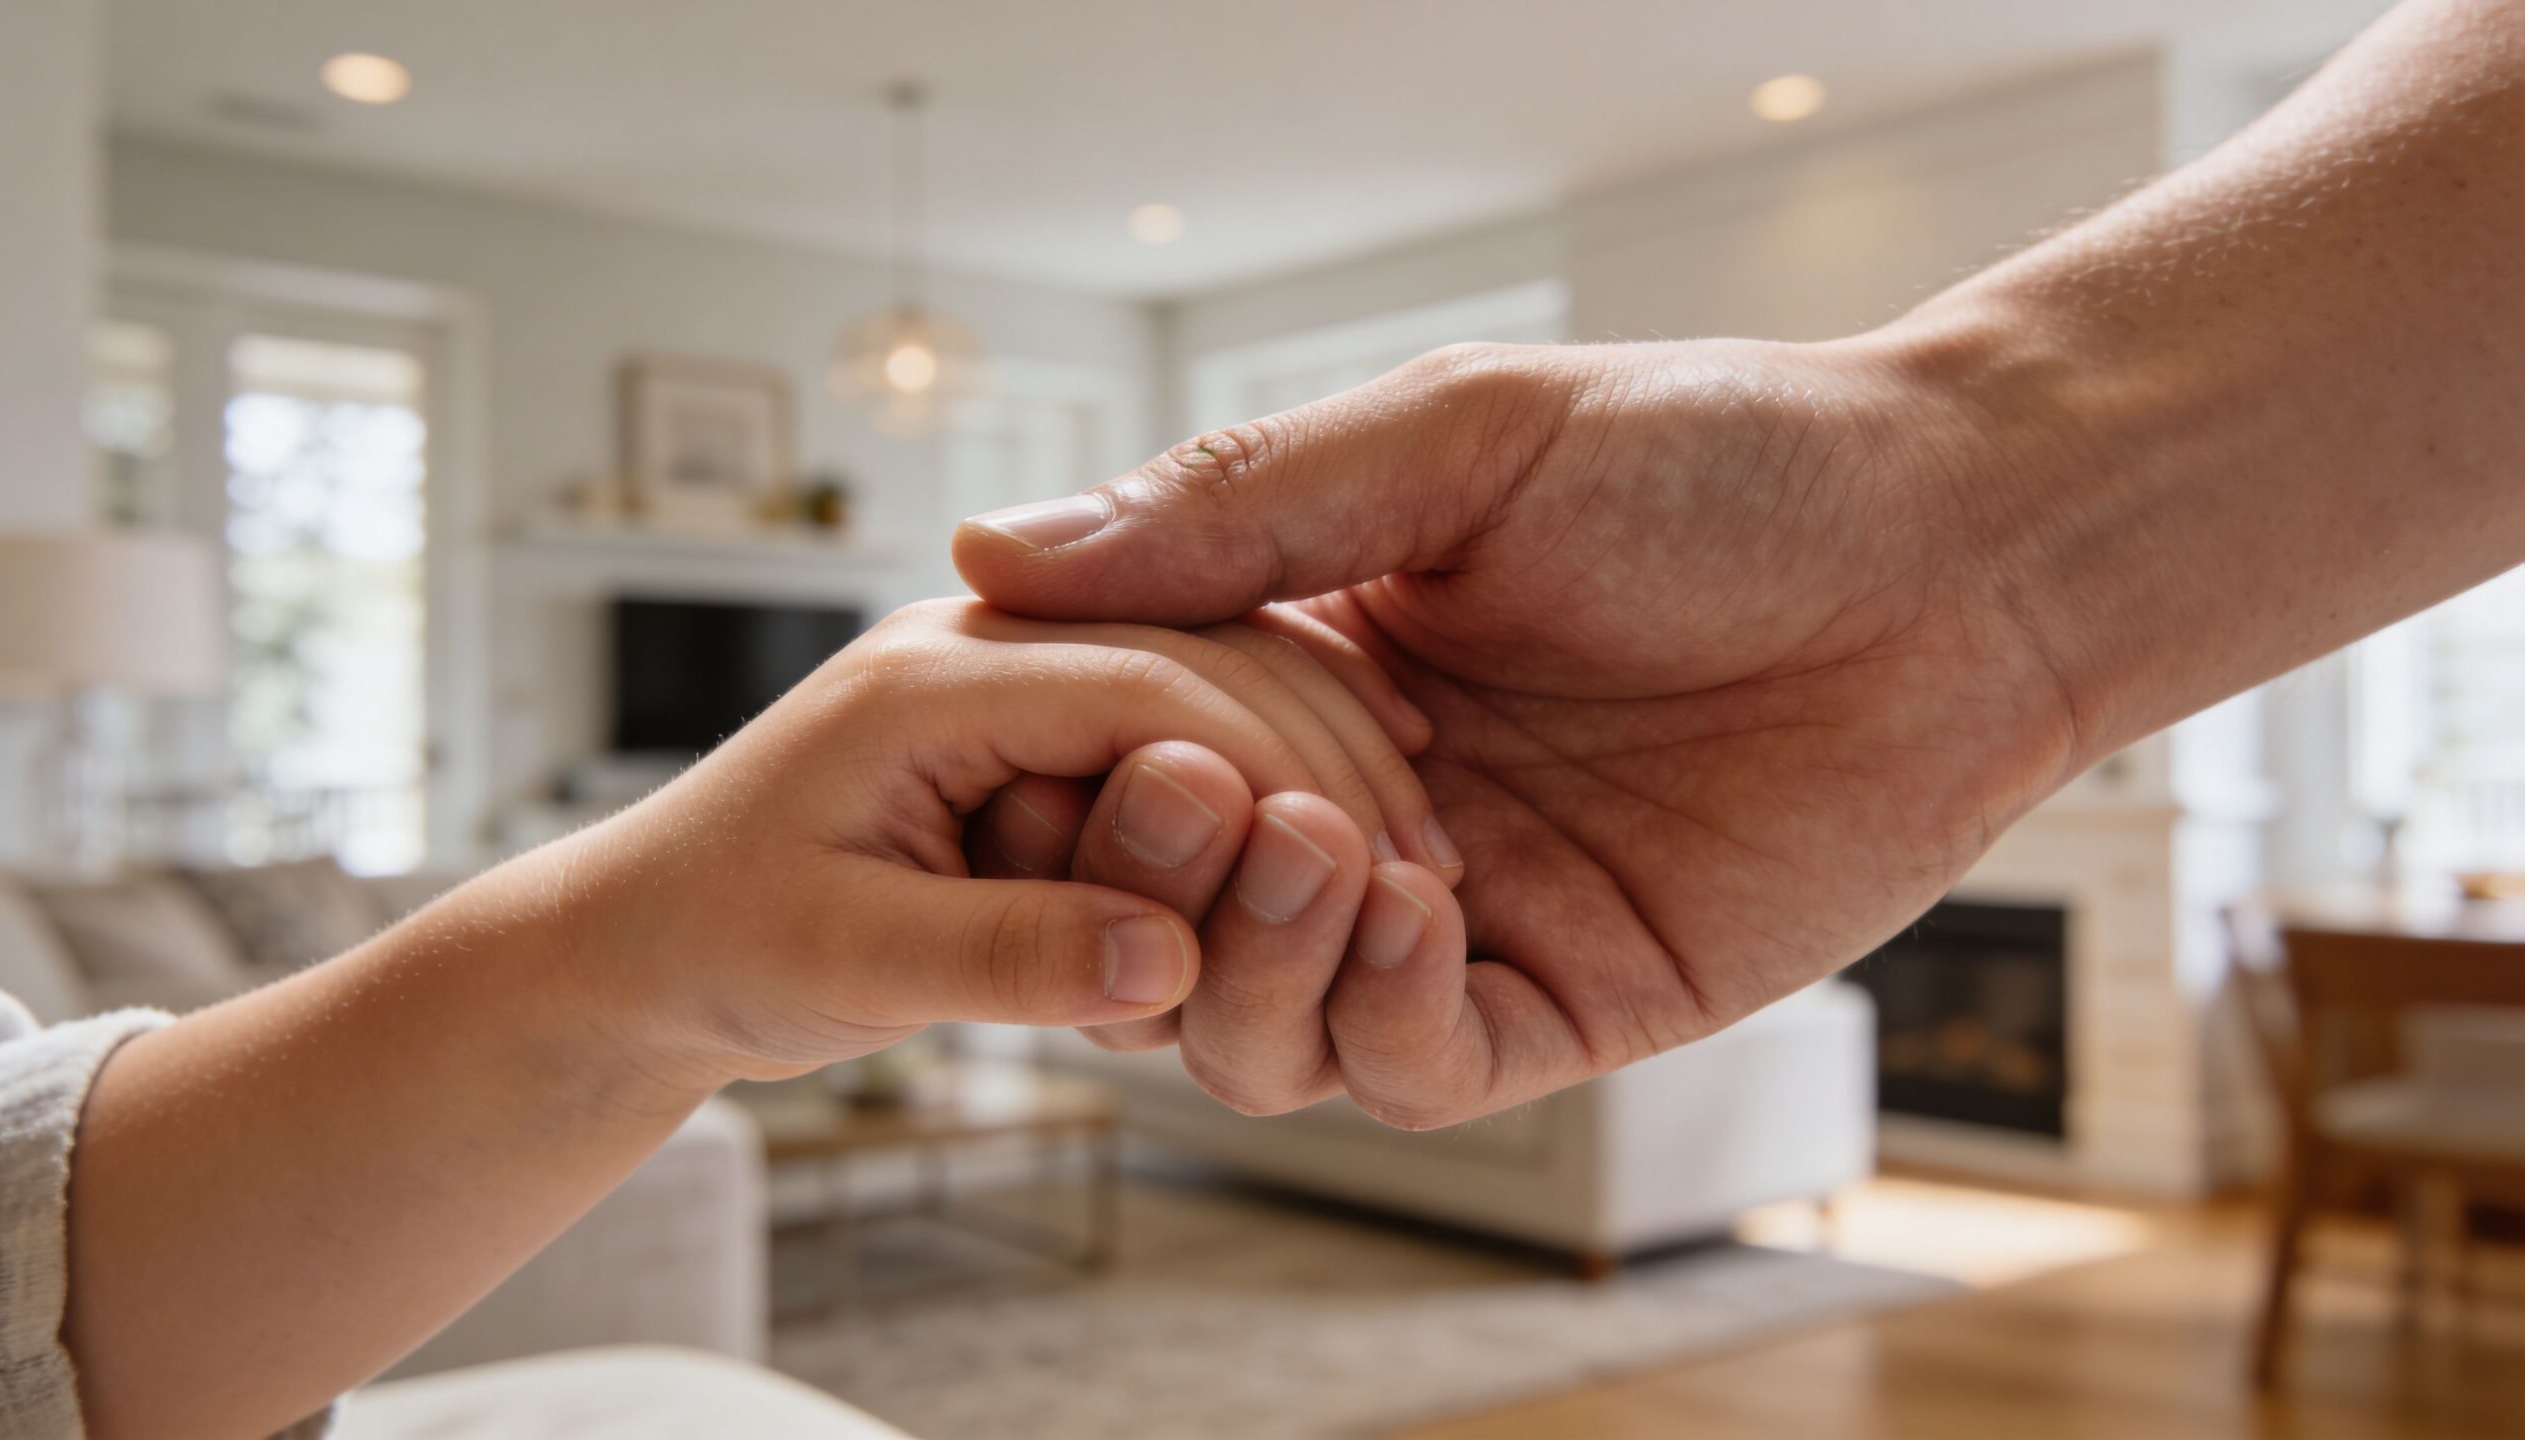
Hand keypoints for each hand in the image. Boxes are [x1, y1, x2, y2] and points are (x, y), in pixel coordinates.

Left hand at [555, 598, 1451, 1084]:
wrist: (637, 939)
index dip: (1283, 773)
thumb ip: (998, 955)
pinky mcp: (1045, 724)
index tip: (1382, 866)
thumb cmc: (710, 938)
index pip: (1156, 685)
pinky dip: (1271, 769)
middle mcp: (991, 646)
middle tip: (1428, 863)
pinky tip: (1334, 835)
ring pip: (1215, 676)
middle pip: (1209, 658)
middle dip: (1329, 753)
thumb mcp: (840, 959)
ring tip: (1409, 853)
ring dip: (1320, 753)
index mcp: (936, 671)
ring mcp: (1022, 678)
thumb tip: (1157, 972)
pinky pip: (1186, 721)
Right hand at [953, 336, 2083, 1125]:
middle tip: (1185, 797)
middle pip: (1161, 924)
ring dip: (1249, 960)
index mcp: (1308, 663)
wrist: (1959, 551)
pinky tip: (1418, 903)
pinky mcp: (1569, 998)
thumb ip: (1238, 506)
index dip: (1065, 765)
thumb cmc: (1724, 457)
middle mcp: (1362, 801)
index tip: (1056, 732)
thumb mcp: (1458, 439)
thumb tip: (988, 554)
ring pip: (1261, 1031)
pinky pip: (1417, 1069)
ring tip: (1313, 842)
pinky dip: (1381, 1011)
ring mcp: (1461, 912)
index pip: (1114, 759)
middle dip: (1142, 884)